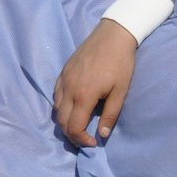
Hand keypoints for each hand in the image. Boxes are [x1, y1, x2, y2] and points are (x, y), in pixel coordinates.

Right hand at [54, 19, 136, 147]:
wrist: (113, 34)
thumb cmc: (121, 63)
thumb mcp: (120, 91)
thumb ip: (110, 114)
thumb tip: (102, 135)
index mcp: (84, 96)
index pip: (73, 127)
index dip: (81, 140)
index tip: (93, 142)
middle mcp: (69, 89)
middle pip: (61, 121)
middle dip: (71, 135)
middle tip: (85, 138)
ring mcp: (63, 79)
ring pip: (56, 109)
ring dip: (65, 121)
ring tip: (79, 123)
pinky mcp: (63, 71)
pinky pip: (56, 94)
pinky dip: (61, 106)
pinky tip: (73, 106)